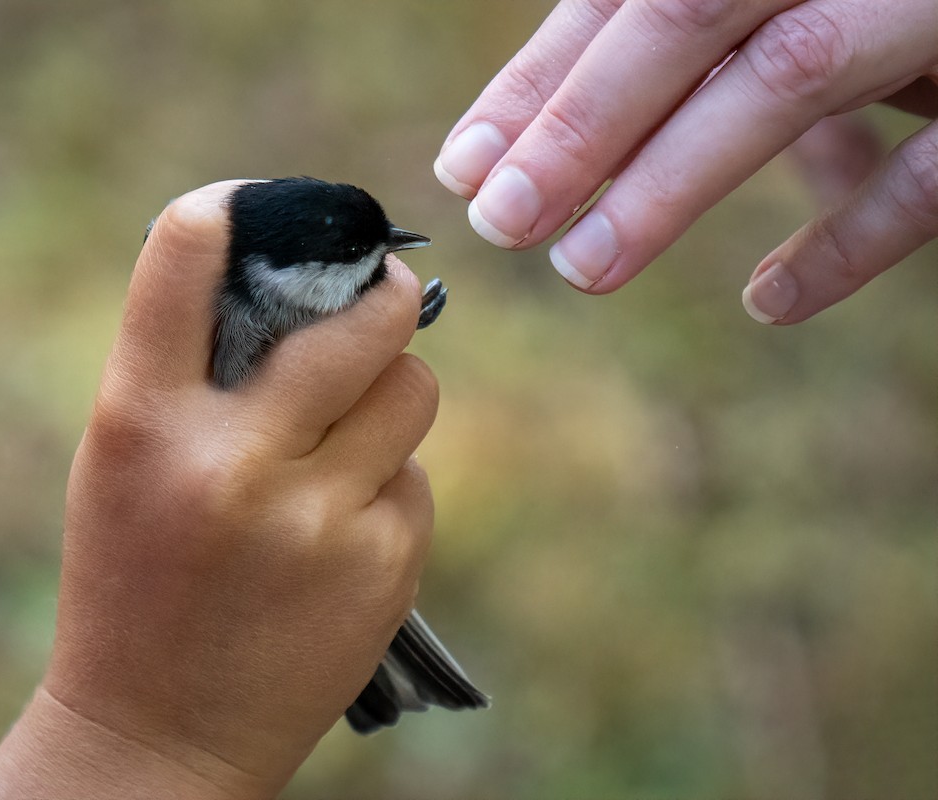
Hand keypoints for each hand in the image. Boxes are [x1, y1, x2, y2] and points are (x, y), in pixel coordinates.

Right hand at [0, 182, 437, 798]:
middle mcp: (233, 461)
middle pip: (361, 319)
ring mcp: (318, 518)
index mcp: (141, 420)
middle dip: (384, 294)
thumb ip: (191, 372)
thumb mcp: (126, 463)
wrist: (157, 738)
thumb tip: (299, 281)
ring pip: (412, 390)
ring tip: (347, 438)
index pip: (185, 251)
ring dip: (390, 393)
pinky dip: (386, 486)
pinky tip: (339, 535)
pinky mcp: (383, 567)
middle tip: (386, 290)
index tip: (270, 210)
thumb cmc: (133, 582)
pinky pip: (414, 478)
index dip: (237, 207)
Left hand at [434, 0, 937, 323]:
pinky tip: (768, 301)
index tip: (467, 162)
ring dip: (672, 180)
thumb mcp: (792, 1)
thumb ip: (704, 39)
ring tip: (584, 270)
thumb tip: (545, 138)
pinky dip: (853, 234)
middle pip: (683, 13)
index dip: (540, 76)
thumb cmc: (883, 6)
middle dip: (579, 123)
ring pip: (790, 73)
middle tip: (504, 221)